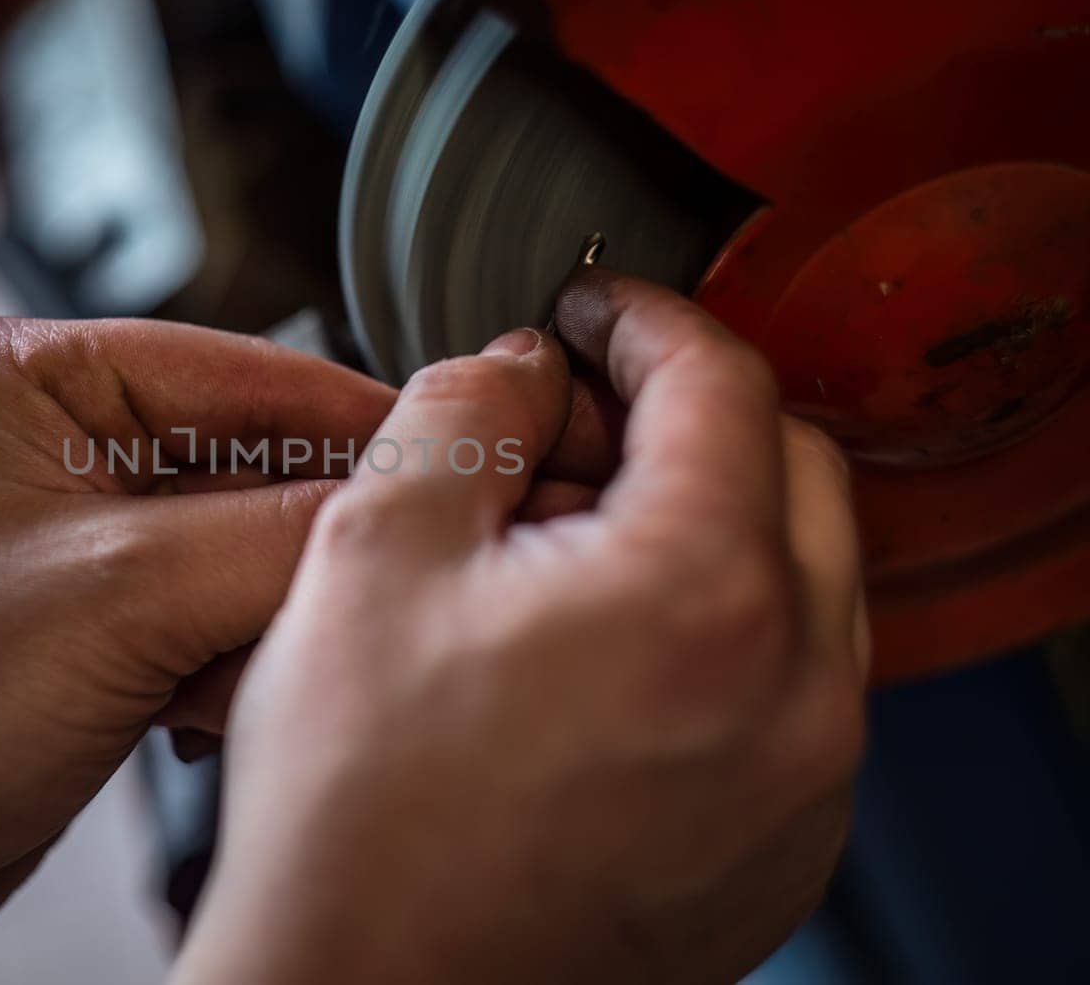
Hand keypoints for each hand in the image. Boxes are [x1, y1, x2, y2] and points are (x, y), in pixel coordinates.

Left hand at [0, 318, 391, 981]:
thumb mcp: (113, 598)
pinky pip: (215, 615)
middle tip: (413, 573)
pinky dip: (235, 663)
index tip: (470, 454)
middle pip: (255, 460)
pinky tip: (213, 712)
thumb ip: (275, 539)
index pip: (247, 371)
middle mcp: (61, 442)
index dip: (363, 418)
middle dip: (320, 534)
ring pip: (245, 547)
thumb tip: (410, 502)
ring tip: (276, 668)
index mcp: (35, 378)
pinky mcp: (99, 620)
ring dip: (273, 612)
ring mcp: (84, 537)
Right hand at [175, 273, 868, 983]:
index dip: (643, 319)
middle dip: (686, 413)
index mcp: (704, 597)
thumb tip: (514, 367)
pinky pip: (791, 684)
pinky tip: (600, 649)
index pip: (722, 381)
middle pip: (791, 468)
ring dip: (705, 520)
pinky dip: (719, 627)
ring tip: (568, 545)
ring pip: (800, 578)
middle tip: (576, 421)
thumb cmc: (359, 816)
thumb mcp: (371, 554)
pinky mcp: (782, 847)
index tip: (593, 314)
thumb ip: (459, 411)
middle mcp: (796, 694)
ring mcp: (803, 783)